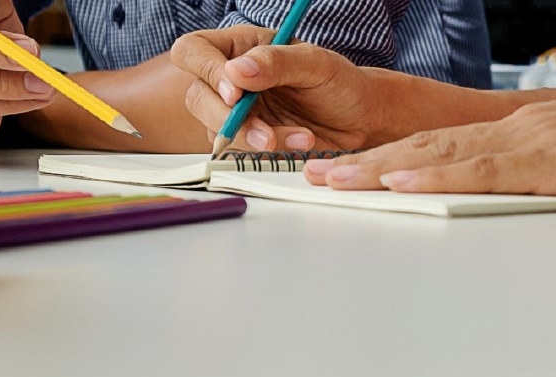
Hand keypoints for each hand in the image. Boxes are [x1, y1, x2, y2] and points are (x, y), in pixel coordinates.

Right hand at [170, 26, 379, 151]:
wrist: (360, 119)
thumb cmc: (339, 82)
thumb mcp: (315, 63)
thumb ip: (276, 62)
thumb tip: (236, 72)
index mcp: (240, 46)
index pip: (194, 51)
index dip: (206, 72)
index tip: (235, 93)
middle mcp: (230, 78)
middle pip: (197, 97)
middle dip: (227, 118)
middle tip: (264, 131)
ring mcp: (235, 111)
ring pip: (215, 129)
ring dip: (253, 138)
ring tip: (300, 135)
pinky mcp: (246, 139)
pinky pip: (239, 150)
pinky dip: (269, 151)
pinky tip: (300, 141)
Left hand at [302, 96, 555, 203]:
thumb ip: (534, 173)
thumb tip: (498, 191)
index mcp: (519, 132)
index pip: (440, 146)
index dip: (388, 158)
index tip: (345, 170)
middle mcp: (517, 130)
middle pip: (427, 148)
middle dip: (366, 164)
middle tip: (315, 177)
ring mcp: (532, 142)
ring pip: (443, 156)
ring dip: (382, 169)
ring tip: (336, 181)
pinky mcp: (555, 162)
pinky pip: (485, 170)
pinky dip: (438, 177)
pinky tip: (401, 182)